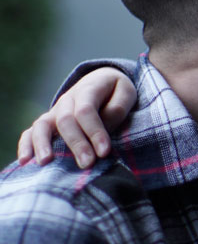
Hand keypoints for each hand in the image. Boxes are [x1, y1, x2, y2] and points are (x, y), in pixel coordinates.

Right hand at [16, 67, 135, 168]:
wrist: (101, 80)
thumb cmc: (116, 91)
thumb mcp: (126, 92)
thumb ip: (118, 108)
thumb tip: (104, 127)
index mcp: (88, 89)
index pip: (86, 111)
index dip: (94, 131)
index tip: (104, 152)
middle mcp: (67, 100)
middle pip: (66, 121)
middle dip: (77, 144)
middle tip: (87, 163)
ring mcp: (55, 111)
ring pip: (43, 125)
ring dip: (43, 144)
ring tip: (47, 162)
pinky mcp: (49, 121)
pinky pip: (31, 131)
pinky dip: (26, 145)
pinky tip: (25, 161)